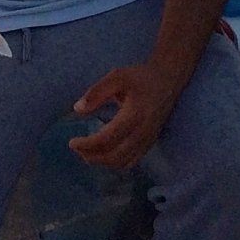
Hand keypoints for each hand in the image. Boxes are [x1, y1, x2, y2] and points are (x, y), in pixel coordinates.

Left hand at [68, 62, 188, 171]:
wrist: (168, 80)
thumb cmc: (140, 77)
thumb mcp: (117, 77)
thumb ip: (96, 92)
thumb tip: (77, 109)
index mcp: (134, 115)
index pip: (107, 139)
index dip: (87, 144)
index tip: (72, 142)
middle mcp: (143, 132)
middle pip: (114, 156)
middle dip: (92, 156)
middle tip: (76, 148)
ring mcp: (148, 140)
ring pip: (123, 162)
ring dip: (102, 162)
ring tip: (87, 152)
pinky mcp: (150, 143)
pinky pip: (131, 161)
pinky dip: (115, 162)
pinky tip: (103, 153)